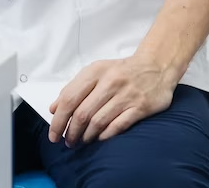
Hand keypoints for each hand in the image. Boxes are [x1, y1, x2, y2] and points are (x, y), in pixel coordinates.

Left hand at [47, 55, 176, 145]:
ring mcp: (125, 95)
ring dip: (86, 136)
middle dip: (71, 131)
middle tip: (67, 141)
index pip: (70, 97)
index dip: (59, 118)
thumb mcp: (96, 72)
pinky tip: (99, 138)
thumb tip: (54, 108)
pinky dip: (105, 135)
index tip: (53, 133)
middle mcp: (109, 82)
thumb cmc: (120, 71)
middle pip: (82, 113)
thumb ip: (74, 88)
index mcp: (95, 71)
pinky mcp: (139, 108)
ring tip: (81, 141)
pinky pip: (117, 126)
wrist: (155, 67)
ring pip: (98, 122)